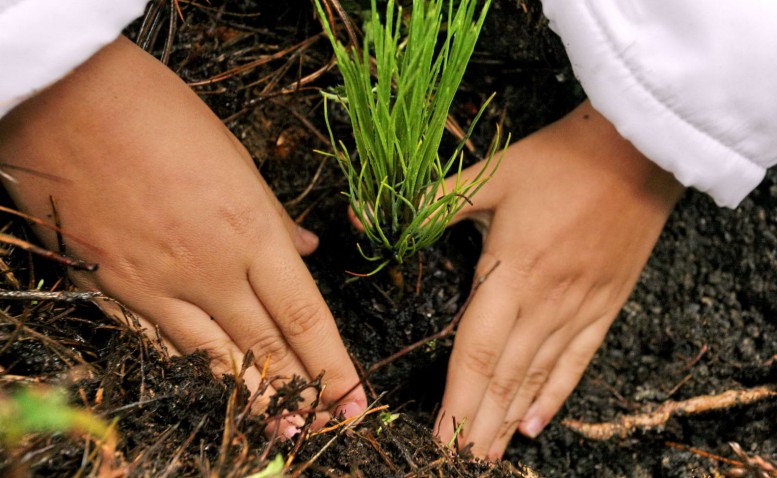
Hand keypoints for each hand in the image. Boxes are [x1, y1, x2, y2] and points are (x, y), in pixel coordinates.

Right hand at [0, 37, 365, 425]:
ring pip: (213, 359)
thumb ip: (270, 215)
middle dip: (301, 394)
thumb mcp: (234, 156)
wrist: (67, 99)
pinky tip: (207, 391)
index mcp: (249, 232)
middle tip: (326, 427)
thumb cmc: (158, 113)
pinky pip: (158, 344)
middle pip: (266, 348)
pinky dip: (188, 371)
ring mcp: (156, 286)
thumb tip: (302, 250)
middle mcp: (209, 270)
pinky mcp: (109, 290)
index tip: (355, 398)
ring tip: (279, 430)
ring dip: (251, 398)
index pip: (304, 316)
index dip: (334, 365)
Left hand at [435, 101, 683, 457]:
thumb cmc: (561, 159)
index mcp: (511, 271)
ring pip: (537, 377)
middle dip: (477, 424)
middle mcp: (545, 301)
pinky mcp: (606, 305)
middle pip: (505, 376)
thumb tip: (367, 213)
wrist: (640, 150)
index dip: (457, 399)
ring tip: (487, 456)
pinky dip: (555, 396)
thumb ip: (431, 203)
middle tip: (457, 462)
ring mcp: (580, 307)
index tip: (440, 437)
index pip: (477, 350)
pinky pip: (578, 361)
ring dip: (508, 419)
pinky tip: (535, 425)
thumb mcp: (492, 173)